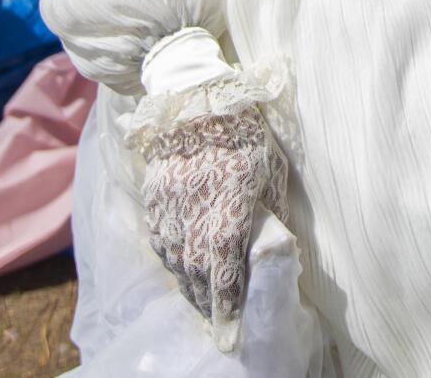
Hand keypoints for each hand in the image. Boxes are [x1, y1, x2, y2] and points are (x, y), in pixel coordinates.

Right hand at [140, 104, 289, 351]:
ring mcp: (168, 210)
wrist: (196, 98)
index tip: (232, 332)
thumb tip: (276, 248)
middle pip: (197, 276)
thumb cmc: (244, 135)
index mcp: (226, 213)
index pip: (226, 275)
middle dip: (209, 305)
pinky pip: (161, 243)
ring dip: (189, 288)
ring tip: (203, 303)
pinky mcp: (154, 200)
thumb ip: (270, 215)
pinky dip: (173, 262)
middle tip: (220, 324)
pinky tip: (183, 270)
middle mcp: (192, 218)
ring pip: (175, 263)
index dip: (228, 308)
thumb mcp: (269, 174)